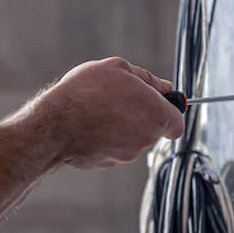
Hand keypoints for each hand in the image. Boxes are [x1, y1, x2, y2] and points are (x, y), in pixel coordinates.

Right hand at [19, 57, 184, 169]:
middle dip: (140, 114)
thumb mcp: (118, 68)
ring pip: (131, 139)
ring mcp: (125, 155)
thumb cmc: (86, 93)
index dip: (169, 111)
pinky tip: (88, 123)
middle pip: (152, 129)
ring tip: (98, 109)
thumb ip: (147, 78)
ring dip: (120, 125)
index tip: (157, 103)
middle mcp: (145, 139)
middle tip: (118, 98)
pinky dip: (104, 138)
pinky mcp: (106, 163)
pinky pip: (111, 148)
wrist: (55, 123)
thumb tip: (163, 86)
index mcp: (156, 115)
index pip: (178, 122)